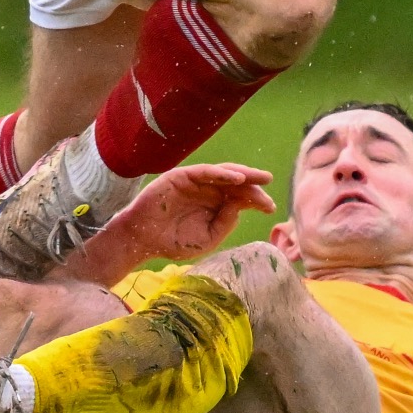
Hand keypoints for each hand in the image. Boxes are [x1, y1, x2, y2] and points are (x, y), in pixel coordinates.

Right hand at [104, 163, 275, 261]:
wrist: (142, 240)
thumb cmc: (173, 241)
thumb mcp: (206, 238)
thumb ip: (224, 224)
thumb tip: (240, 208)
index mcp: (214, 205)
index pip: (240, 198)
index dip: (255, 200)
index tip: (270, 208)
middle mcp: (207, 190)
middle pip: (235, 183)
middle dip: (253, 182)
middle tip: (269, 181)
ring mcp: (195, 182)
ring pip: (223, 173)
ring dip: (242, 174)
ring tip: (258, 177)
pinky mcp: (181, 176)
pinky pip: (205, 172)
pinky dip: (221, 173)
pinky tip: (237, 179)